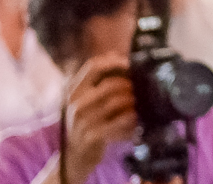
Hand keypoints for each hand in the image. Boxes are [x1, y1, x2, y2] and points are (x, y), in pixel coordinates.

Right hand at [59, 54, 136, 179]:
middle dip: (130, 86)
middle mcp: (76, 103)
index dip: (115, 62)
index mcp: (74, 90)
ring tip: (136, 106)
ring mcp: (83, 120)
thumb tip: (118, 55)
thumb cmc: (87, 123)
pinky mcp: (92, 135)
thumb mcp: (86, 100)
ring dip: (133, 102)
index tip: (130, 64)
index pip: (93, 66)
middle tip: (138, 91)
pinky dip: (132, 118)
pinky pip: (122, 120)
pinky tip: (134, 121)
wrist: (75, 157)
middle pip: (112, 84)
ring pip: (118, 101)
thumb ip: (98, 80)